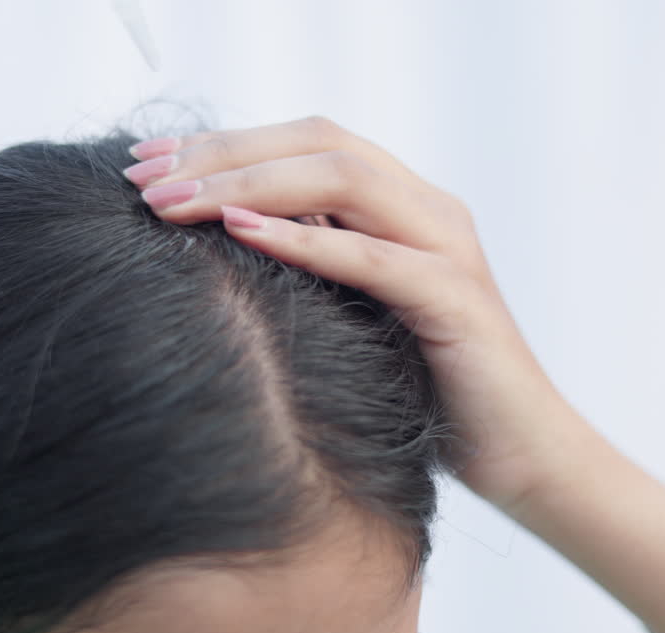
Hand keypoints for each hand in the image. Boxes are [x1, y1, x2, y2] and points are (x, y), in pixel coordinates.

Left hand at [123, 117, 586, 512]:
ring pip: (343, 179)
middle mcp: (429, 211)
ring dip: (246, 183)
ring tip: (170, 202)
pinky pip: (373, 257)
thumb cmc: (432, 397)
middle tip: (139, 176)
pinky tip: (239, 232)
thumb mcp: (358, 321)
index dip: (223, 144)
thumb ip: (313, 274)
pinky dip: (304, 239)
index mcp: (405, 208)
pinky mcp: (457, 301)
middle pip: (318, 143)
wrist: (525, 457)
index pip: (305, 144)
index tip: (145, 162)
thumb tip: (218, 252)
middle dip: (221, 152)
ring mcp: (447, 249)